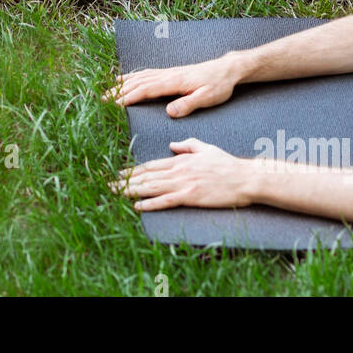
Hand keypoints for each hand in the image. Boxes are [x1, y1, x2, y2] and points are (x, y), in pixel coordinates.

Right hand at [105, 54, 244, 117]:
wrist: (227, 69)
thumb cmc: (219, 85)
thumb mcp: (208, 98)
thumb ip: (188, 104)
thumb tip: (169, 112)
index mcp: (174, 82)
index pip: (146, 90)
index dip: (129, 97)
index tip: (113, 104)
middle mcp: (167, 75)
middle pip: (138, 82)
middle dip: (119, 91)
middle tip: (101, 100)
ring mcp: (167, 72)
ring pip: (140, 77)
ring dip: (122, 84)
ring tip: (107, 91)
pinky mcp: (170, 73)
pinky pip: (146, 73)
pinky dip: (132, 76)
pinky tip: (125, 79)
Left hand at [112, 139, 254, 210]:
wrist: (244, 178)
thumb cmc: (227, 164)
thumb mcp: (205, 148)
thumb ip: (187, 145)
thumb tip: (172, 146)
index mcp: (180, 160)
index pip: (151, 165)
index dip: (133, 170)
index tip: (119, 174)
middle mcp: (178, 171)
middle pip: (146, 176)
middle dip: (126, 181)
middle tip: (108, 184)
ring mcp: (183, 184)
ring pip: (151, 188)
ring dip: (131, 191)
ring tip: (115, 194)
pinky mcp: (190, 196)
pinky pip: (166, 201)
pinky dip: (150, 204)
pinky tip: (138, 206)